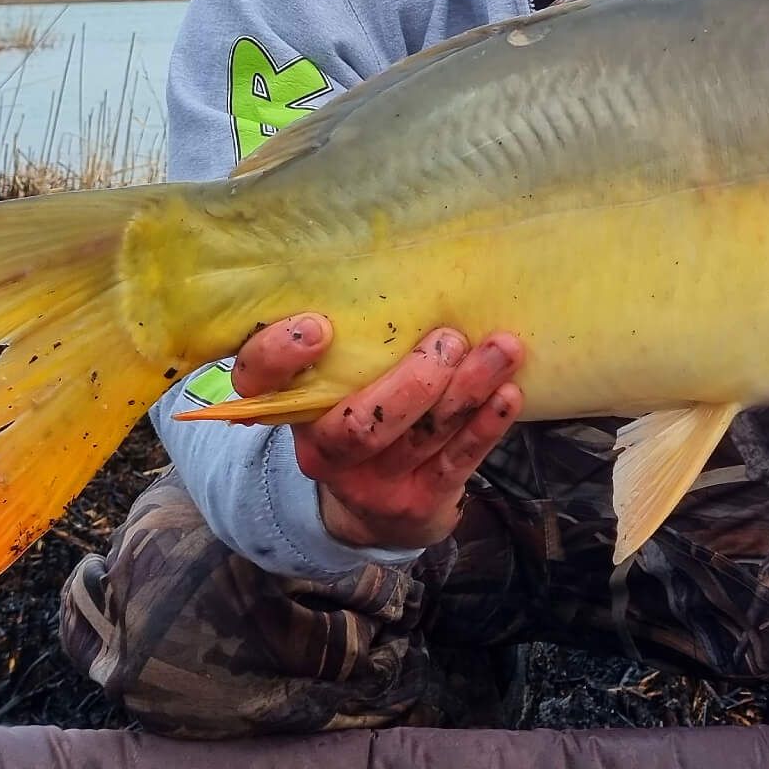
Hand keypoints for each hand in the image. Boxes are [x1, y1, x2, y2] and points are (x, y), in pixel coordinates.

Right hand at [233, 317, 523, 549]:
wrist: (378, 510)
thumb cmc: (362, 411)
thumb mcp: (341, 380)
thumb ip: (355, 340)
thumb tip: (407, 258)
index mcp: (295, 406)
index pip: (259, 381)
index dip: (280, 355)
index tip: (319, 327)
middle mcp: (325, 450)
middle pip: (360, 424)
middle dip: (410, 382)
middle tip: (448, 340)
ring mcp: (373, 482)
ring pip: (421, 437)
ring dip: (467, 390)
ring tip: (503, 348)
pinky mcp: (420, 501)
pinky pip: (457, 462)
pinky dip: (487, 426)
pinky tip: (509, 393)